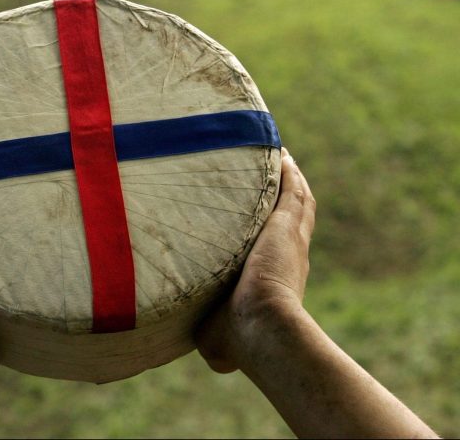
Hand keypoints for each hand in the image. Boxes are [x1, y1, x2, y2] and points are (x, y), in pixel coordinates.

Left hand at [196, 148, 314, 372]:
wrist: (261, 328)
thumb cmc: (237, 340)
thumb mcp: (217, 339)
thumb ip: (214, 339)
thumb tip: (213, 356)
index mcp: (277, 279)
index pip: (276, 247)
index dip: (270, 230)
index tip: (259, 217)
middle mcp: (289, 255)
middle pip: (292, 216)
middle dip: (283, 195)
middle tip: (273, 172)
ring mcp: (290, 238)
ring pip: (295, 199)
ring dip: (289, 177)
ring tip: (276, 154)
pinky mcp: (287, 225)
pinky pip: (291, 189)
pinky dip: (288, 172)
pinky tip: (279, 152)